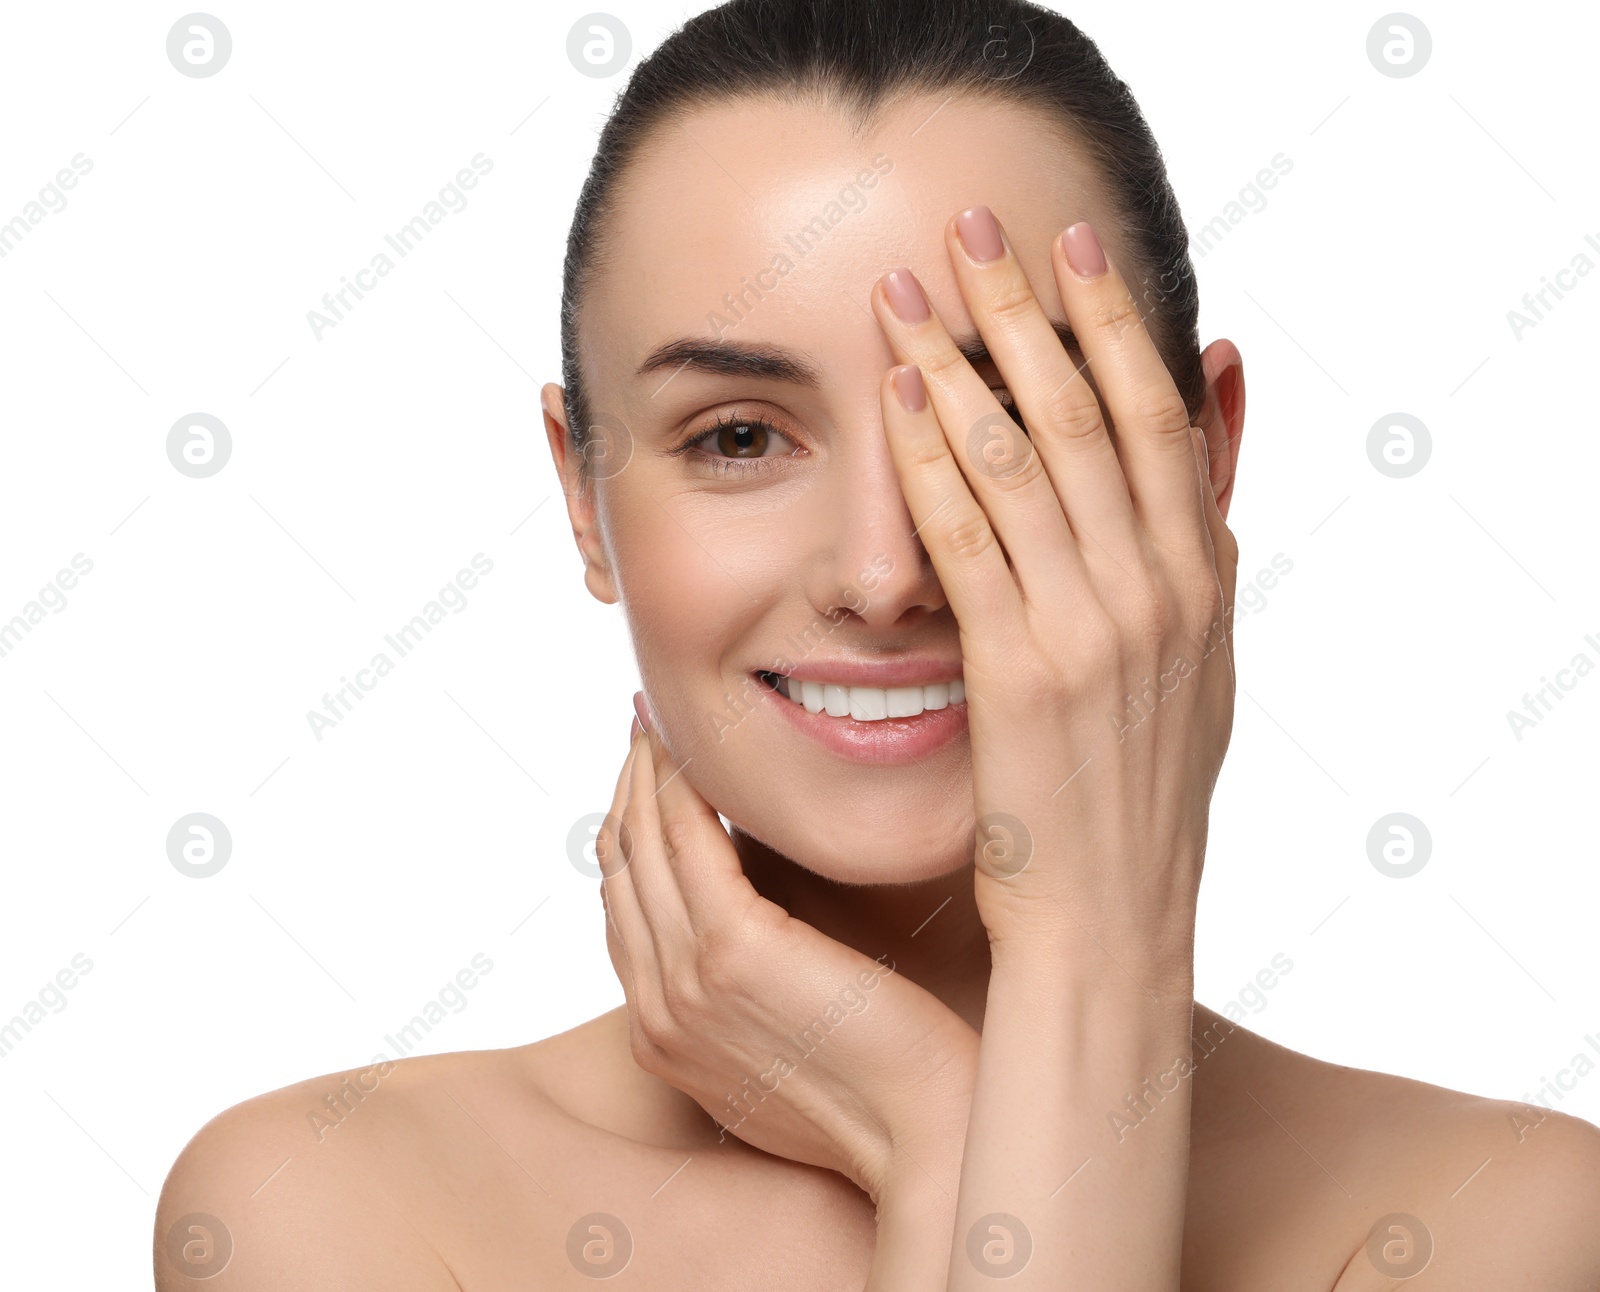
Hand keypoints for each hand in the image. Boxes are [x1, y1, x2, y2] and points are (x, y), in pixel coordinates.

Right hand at [596, 703, 977, 1200]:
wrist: (931, 1138)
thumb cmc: (886, 1088)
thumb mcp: (790, 1040)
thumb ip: (749, 984)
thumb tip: (753, 915)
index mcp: (662, 1033)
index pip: (622, 905)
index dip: (629, 828)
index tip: (651, 771)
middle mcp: (656, 1010)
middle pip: (619, 866)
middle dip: (630, 787)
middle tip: (650, 724)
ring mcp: (686, 982)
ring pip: (643, 843)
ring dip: (651, 771)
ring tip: (670, 721)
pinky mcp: (733, 952)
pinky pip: (688, 842)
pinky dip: (688, 786)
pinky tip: (705, 750)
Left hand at [872, 210, 1237, 978]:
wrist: (1111, 926)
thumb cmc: (1133, 806)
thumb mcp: (1195, 676)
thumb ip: (1190, 558)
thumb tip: (1195, 448)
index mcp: (1200, 583)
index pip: (1156, 416)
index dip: (1113, 321)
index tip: (1071, 244)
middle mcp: (1158, 590)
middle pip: (1088, 410)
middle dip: (1026, 309)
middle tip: (973, 224)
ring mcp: (1094, 628)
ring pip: (1025, 458)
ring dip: (962, 361)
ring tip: (909, 289)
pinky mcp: (1022, 672)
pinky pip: (969, 539)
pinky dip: (931, 461)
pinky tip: (895, 399)